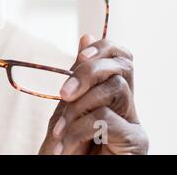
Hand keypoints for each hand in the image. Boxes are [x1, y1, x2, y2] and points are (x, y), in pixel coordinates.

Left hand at [39, 35, 147, 154]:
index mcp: (110, 94)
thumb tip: (86, 34)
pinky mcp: (136, 143)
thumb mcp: (65, 107)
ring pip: (116, 87)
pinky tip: (67, 142)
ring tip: (60, 132)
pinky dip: (79, 128)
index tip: (81, 53)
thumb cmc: (66, 146)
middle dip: (89, 71)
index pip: (121, 55)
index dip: (104, 47)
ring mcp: (134, 123)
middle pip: (124, 64)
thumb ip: (77, 75)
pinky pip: (106, 117)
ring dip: (78, 107)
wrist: (65, 171)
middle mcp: (127, 105)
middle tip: (64, 93)